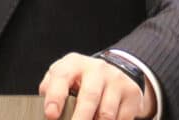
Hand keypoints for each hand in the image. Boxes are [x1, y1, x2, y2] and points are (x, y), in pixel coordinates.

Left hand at [38, 52, 155, 119]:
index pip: (62, 76)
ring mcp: (116, 80)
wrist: (114, 72)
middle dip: (80, 118)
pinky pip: (122, 119)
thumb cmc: (80, 80)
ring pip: (107, 113)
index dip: (55, 97)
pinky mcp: (132, 94)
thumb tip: (46, 110)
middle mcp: (97, 69)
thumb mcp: (64, 77)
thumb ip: (51, 89)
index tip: (51, 115)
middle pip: (89, 97)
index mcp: (74, 63)